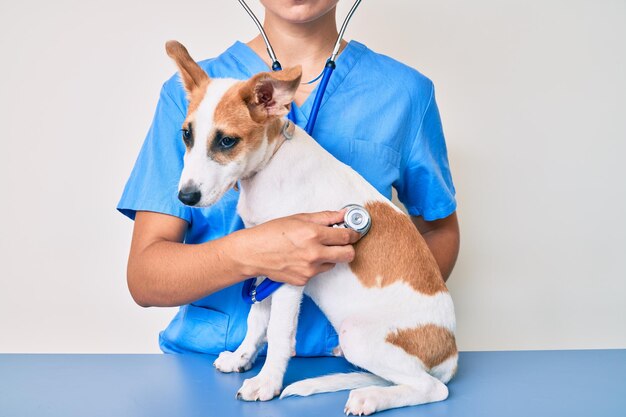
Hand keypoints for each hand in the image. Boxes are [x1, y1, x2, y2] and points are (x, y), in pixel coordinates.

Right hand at [236, 210, 360, 285]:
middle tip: (341, 242)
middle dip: (348, 247)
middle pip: (348, 255)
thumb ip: (325, 217)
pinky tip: (301, 258)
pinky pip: (318, 272)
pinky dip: (315, 265)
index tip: (354, 231)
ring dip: (329, 256)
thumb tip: (344, 214)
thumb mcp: (299, 218)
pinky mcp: (304, 280)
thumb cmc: (272, 232)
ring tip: (313, 249)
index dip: (354, 233)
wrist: (252, 253)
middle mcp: (314, 254)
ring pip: (333, 264)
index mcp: (314, 234)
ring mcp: (310, 269)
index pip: (347, 236)